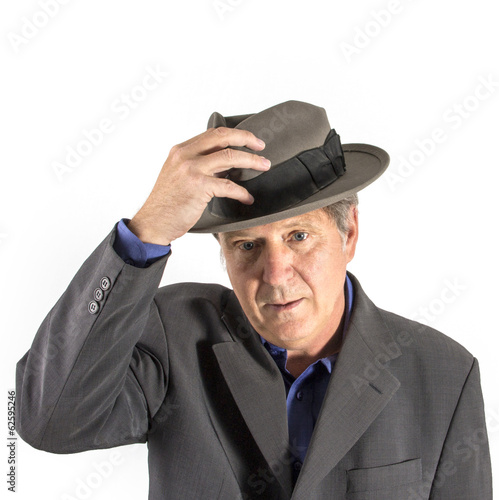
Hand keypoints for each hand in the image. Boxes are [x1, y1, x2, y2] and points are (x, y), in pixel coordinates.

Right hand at [127, 127, 269, 244]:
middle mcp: (185, 155)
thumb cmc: (167, 203)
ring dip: (251, 161)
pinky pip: (228, 186)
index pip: (212, 134)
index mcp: (181, 150)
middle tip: (261, 146)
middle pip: (223, 137)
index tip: (248, 140)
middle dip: (246, 139)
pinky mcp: (198, 186)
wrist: (153, 222)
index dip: (234, 134)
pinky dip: (242, 192)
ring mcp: (191, 169)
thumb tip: (226, 165)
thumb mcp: (178, 176)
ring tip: (263, 166)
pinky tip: (247, 198)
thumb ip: (198, 166)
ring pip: (230, 157)